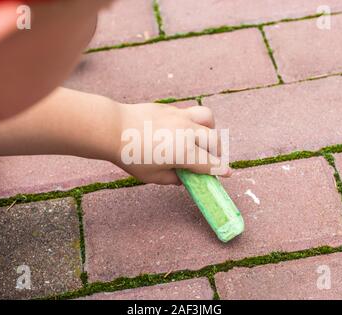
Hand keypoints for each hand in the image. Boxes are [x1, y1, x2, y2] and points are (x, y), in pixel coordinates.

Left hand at [114, 102, 231, 184]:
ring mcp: (180, 117)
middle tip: (211, 159)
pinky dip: (193, 123)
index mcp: (186, 152)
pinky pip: (190, 113)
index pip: (210, 164)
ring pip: (207, 118)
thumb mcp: (152, 176)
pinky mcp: (170, 109)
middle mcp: (188, 132)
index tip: (228, 173)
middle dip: (217, 152)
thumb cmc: (131, 156)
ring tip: (202, 138)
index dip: (220, 170)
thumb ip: (172, 178)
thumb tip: (182, 177)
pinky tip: (180, 130)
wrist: (113, 128)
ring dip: (210, 130)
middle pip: (214, 140)